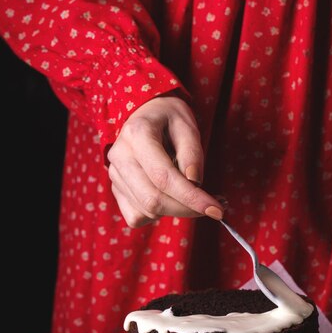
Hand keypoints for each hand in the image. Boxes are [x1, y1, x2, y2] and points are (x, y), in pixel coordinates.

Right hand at [107, 96, 223, 226]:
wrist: (146, 116)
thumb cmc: (170, 119)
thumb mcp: (187, 126)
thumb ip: (192, 153)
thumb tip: (194, 182)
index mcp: (137, 134)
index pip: (164, 177)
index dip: (192, 198)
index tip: (216, 210)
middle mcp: (120, 156)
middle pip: (153, 200)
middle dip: (187, 209)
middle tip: (212, 205)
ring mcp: (114, 175)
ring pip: (147, 211)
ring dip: (177, 211)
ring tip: (193, 195)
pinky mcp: (116, 189)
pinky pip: (137, 217)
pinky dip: (158, 214)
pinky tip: (169, 197)